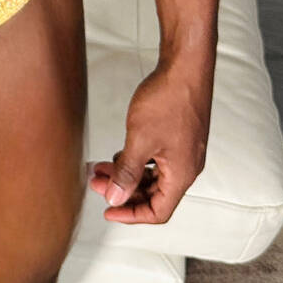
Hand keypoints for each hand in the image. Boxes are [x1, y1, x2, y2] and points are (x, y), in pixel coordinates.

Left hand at [88, 57, 211, 223]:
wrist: (185, 68)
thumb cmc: (168, 100)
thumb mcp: (140, 140)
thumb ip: (127, 171)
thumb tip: (116, 198)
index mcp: (182, 175)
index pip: (158, 211)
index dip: (131, 214)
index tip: (108, 210)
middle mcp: (186, 167)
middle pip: (154, 194)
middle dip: (124, 191)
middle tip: (96, 183)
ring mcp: (183, 151)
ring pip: (153, 176)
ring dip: (127, 175)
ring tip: (100, 168)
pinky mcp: (178, 137)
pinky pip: (156, 160)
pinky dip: (136, 161)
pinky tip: (118, 154)